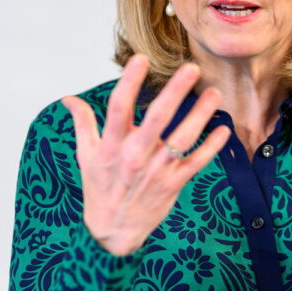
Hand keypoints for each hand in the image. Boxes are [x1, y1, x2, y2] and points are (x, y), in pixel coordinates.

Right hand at [61, 54, 230, 255]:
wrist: (113, 231)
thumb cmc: (100, 188)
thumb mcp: (85, 155)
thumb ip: (82, 122)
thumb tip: (68, 98)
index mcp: (111, 145)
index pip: (117, 108)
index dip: (129, 82)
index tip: (140, 59)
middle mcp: (135, 155)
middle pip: (157, 118)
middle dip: (175, 92)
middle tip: (191, 69)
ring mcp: (156, 170)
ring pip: (182, 138)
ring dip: (200, 115)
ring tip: (214, 93)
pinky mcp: (173, 183)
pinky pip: (196, 162)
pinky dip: (212, 146)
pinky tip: (223, 129)